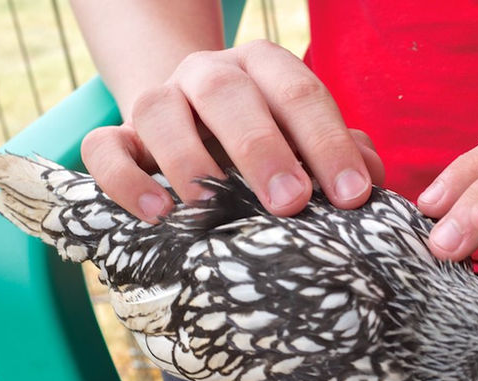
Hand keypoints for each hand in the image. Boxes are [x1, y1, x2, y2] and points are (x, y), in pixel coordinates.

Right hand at [80, 40, 383, 221]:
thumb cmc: (268, 142)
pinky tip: (158, 216)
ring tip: (214, 212)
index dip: (328, 144)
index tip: (351, 196)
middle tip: (292, 203)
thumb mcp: (307, 141)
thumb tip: (375, 184)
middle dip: (263, 148)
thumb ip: (343, 154)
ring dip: (189, 162)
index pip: (299, 93)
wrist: (195, 124)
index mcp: (262, 68)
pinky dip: (124, 181)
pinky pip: (102, 148)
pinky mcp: (118, 136)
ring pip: (159, 111)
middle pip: (228, 93)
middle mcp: (207, 74)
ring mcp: (158, 101)